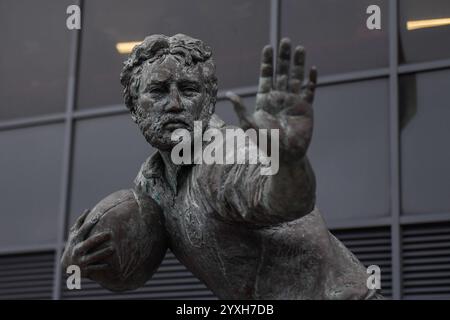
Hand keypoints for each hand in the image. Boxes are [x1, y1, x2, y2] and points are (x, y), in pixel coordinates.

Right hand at [61, 209, 114, 277]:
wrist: (67, 266)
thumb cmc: (74, 245)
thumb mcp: (74, 234)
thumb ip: (80, 222)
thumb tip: (88, 209)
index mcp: (76, 240)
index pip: (83, 230)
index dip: (90, 223)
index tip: (99, 216)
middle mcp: (77, 250)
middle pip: (87, 244)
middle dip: (98, 239)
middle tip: (110, 233)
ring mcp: (81, 261)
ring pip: (92, 257)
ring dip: (102, 253)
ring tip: (113, 248)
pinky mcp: (85, 270)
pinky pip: (94, 269)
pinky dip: (101, 267)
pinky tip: (109, 265)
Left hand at [227, 38, 316, 162]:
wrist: (285, 156)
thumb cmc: (265, 144)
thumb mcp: (250, 126)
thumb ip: (241, 110)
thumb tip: (228, 94)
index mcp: (265, 100)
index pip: (266, 76)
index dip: (267, 62)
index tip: (268, 47)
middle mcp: (279, 98)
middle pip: (282, 72)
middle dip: (283, 57)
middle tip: (285, 40)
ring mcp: (293, 102)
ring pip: (297, 78)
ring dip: (298, 63)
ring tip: (299, 48)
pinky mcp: (306, 108)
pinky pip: (310, 91)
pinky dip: (312, 80)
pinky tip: (313, 69)